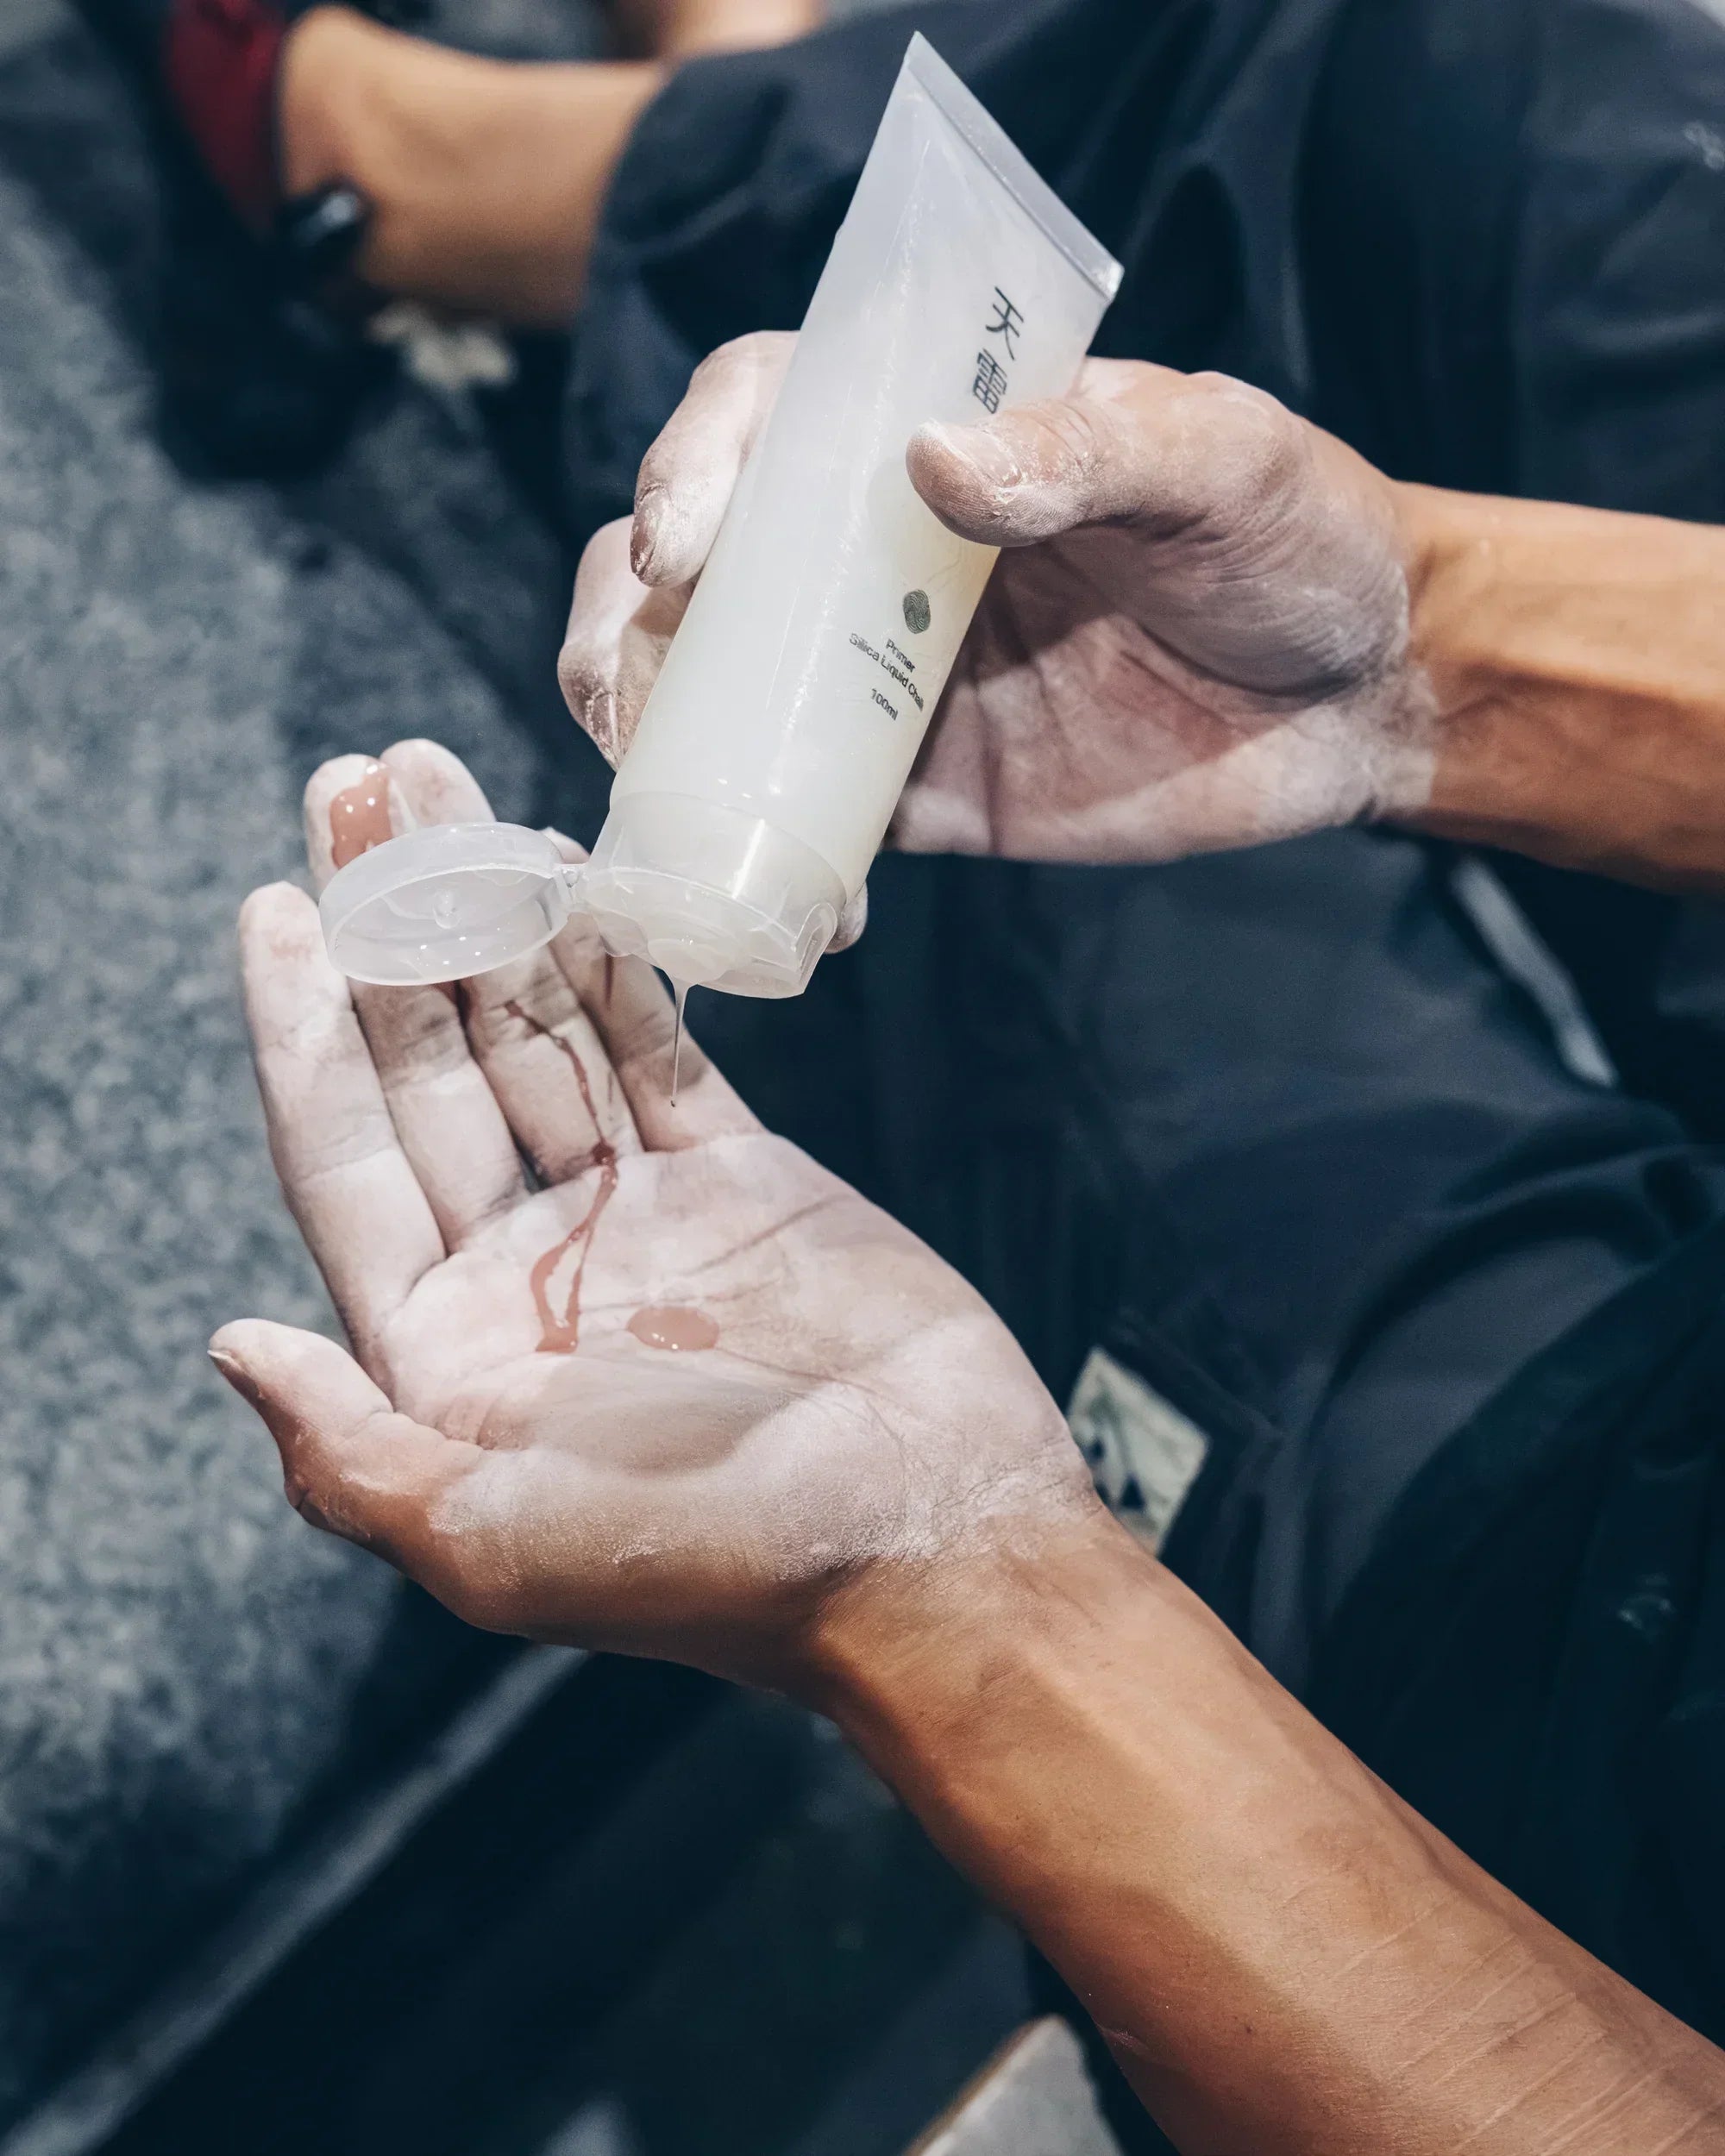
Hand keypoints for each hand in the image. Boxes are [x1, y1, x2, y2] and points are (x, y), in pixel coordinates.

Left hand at [212, 741, 1095, 1690]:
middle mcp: (528, 1270)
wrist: (934, 1541)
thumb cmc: (719, 1567)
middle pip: (428, 1069)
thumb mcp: (496, 1545)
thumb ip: (348, 1454)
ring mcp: (635, 1215)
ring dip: (486, 914)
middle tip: (355, 787)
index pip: (345, 1160)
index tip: (272, 904)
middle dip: (385, 926)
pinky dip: (612, 964)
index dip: (300, 1030)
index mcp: (452, 1352)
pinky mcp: (742, 1179)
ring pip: (536, 1034)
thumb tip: (229, 1342)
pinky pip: (656, 1049)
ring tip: (440, 787)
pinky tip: (566, 879)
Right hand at [558, 333, 1433, 867]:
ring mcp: (878, 679)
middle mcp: (872, 551)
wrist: (1363, 699)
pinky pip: (807, 830)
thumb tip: (934, 464)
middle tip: (620, 698)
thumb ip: (1094, 451)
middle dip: (620, 625)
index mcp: (926, 433)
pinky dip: (777, 872)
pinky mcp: (917, 795)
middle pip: (690, 567)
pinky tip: (818, 914)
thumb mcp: (1221, 463)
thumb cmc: (1300, 539)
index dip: (688, 467)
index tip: (680, 550)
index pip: (759, 417)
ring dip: (657, 751)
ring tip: (667, 817)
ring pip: (713, 698)